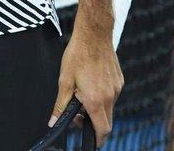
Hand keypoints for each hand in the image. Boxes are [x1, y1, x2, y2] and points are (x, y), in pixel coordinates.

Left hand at [51, 27, 123, 146]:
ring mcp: (116, 88)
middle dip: (94, 123)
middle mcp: (110, 96)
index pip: (102, 129)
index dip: (96, 139)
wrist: (94, 34)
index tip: (90, 140)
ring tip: (83, 93)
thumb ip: (60, 104)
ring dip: (98, 108)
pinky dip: (103, 96)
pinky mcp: (119, 80)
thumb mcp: (64, 80)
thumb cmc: (78, 55)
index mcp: (96, 99)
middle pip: (107, 121)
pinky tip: (91, 83)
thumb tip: (54, 121)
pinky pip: (112, 95)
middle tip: (79, 114)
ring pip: (109, 108)